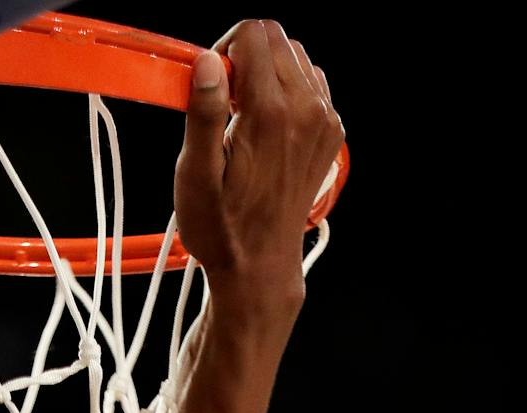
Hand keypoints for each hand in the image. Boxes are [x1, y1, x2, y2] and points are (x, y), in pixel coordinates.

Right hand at [175, 19, 343, 300]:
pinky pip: (311, 83)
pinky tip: (267, 123)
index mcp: (271, 114)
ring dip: (266, 72)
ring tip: (244, 114)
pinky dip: (287, 89)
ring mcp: (325, 121)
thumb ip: (202, 112)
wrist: (261, 265)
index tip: (211, 87)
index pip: (252, 33)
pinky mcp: (331, 132)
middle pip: (276, 38)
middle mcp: (307, 111)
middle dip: (244, 56)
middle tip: (224, 102)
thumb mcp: (196, 175)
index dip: (223, 50)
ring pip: (295, 56)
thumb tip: (208, 61)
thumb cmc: (222, 227)